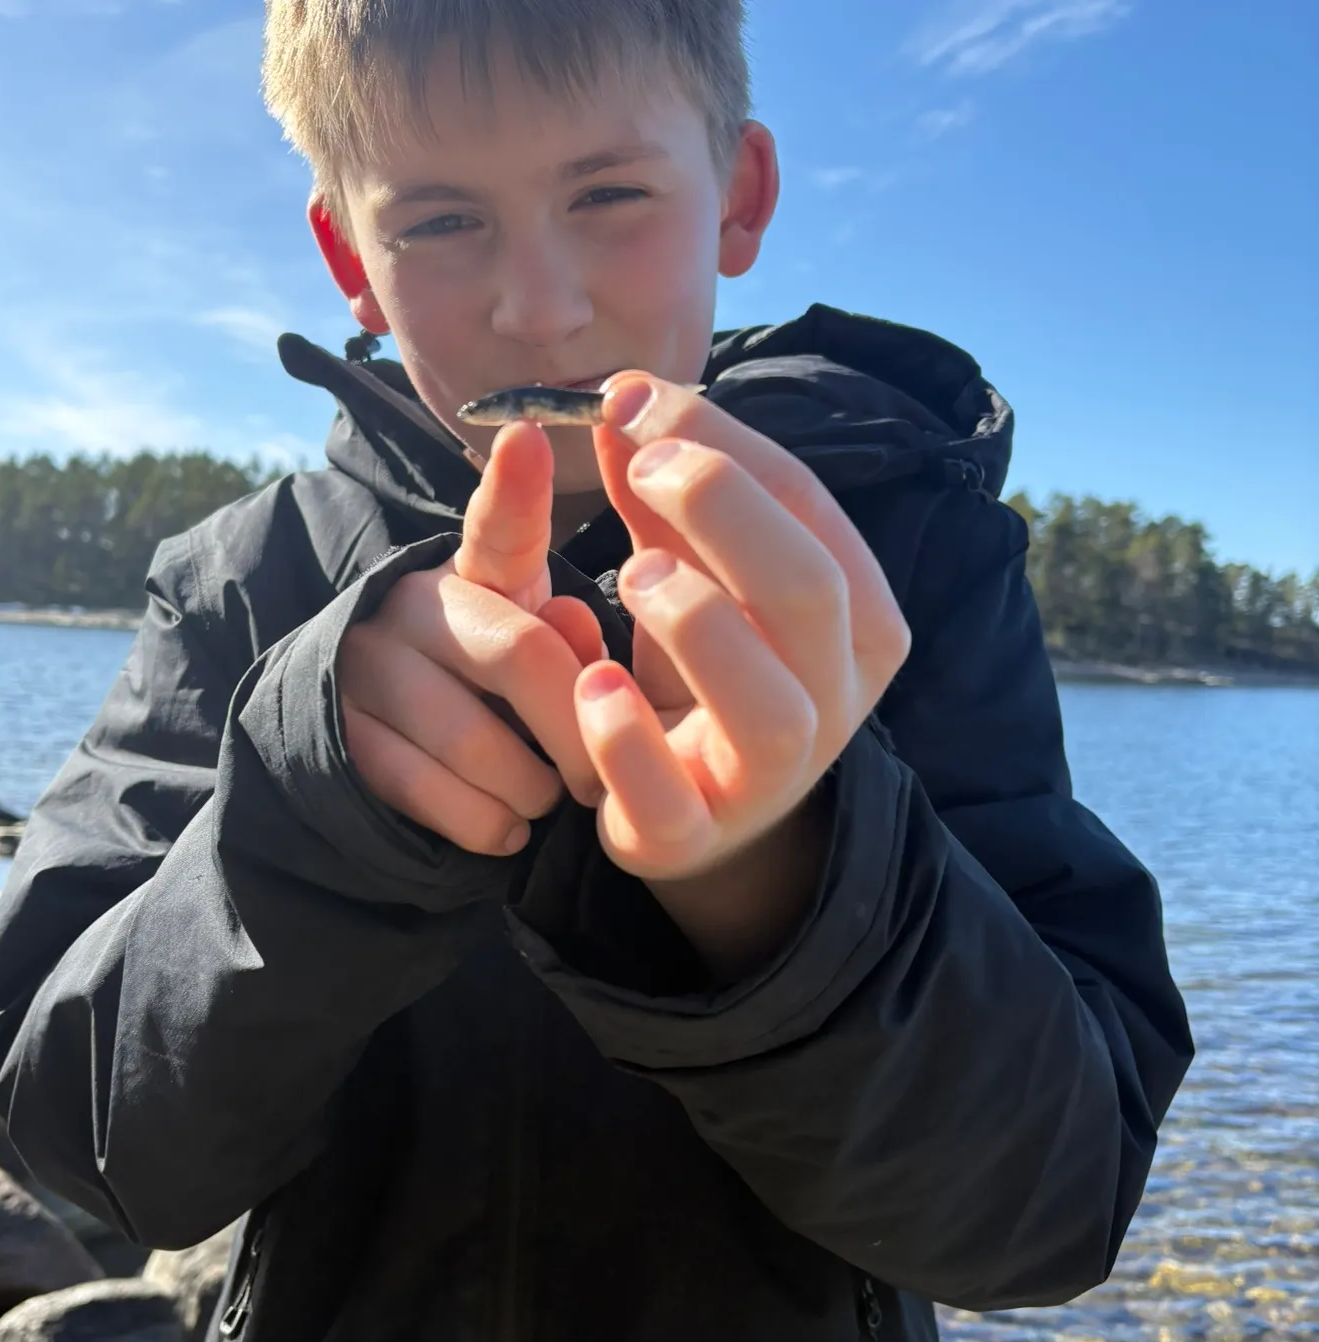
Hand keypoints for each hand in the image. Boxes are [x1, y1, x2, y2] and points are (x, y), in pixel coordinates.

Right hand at [337, 423, 604, 856]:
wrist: (383, 738)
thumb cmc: (492, 687)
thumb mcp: (534, 647)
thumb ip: (567, 634)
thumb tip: (570, 625)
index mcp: (473, 574)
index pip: (496, 526)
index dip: (514, 485)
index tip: (529, 435)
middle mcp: (413, 606)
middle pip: (520, 656)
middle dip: (577, 729)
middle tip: (601, 774)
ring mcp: (368, 670)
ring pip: (477, 743)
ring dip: (531, 790)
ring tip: (548, 797)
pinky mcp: (342, 738)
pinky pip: (433, 794)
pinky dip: (487, 825)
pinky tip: (508, 824)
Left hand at [572, 374, 911, 881]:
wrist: (696, 812)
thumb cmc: (702, 674)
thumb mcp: (689, 572)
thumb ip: (660, 494)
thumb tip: (625, 397)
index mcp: (856, 619)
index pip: (810, 509)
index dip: (725, 443)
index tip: (636, 399)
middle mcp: (833, 700)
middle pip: (807, 590)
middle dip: (721, 508)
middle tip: (639, 464)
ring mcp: (768, 778)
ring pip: (771, 704)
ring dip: (697, 619)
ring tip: (629, 572)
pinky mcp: (690, 834)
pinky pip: (669, 795)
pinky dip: (627, 737)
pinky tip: (595, 682)